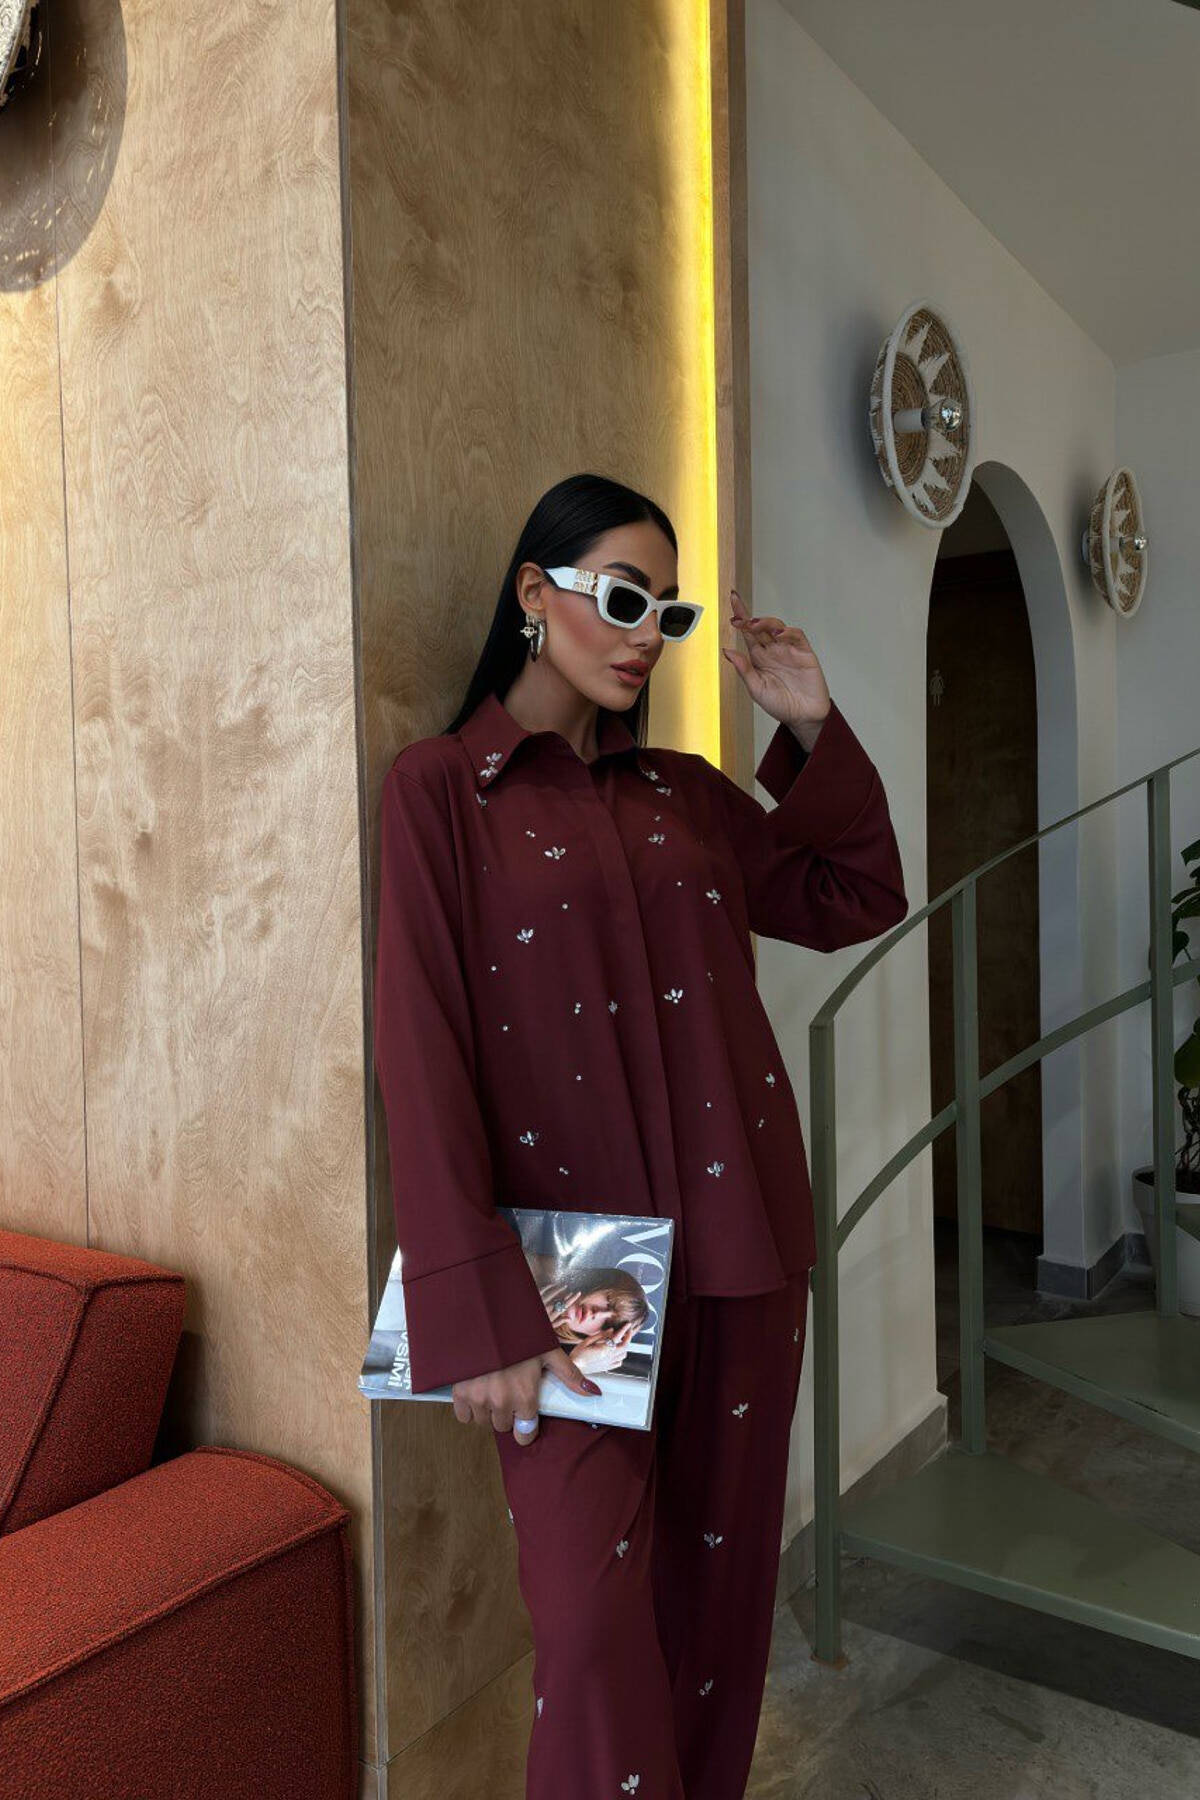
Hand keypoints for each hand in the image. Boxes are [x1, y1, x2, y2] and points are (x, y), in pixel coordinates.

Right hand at [450, 1344, 601, 1446]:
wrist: (483, 1315)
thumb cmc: (517, 1331)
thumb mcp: (546, 1350)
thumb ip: (568, 1375)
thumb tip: (592, 1392)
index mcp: (524, 1395)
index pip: (525, 1433)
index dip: (526, 1428)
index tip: (525, 1419)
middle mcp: (501, 1402)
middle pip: (504, 1426)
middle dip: (507, 1414)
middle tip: (509, 1392)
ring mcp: (478, 1398)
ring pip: (484, 1421)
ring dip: (488, 1410)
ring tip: (492, 1388)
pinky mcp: (459, 1392)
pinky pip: (464, 1416)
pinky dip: (468, 1407)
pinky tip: (475, 1390)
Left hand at [540, 1282, 583, 1332]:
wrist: (525, 1322)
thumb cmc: (539, 1324)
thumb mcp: (550, 1326)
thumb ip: (559, 1322)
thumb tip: (570, 1318)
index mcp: (551, 1315)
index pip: (564, 1306)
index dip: (572, 1299)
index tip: (578, 1293)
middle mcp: (547, 1308)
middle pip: (560, 1300)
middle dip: (568, 1296)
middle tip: (574, 1292)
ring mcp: (541, 1302)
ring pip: (552, 1293)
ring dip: (559, 1289)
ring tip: (565, 1286)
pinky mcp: (535, 1297)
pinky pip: (543, 1289)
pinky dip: (549, 1286)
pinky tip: (553, 1285)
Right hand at [568, 1318, 637, 1375]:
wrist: (574, 1368)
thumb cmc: (577, 1354)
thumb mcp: (587, 1341)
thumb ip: (601, 1335)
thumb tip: (611, 1330)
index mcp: (604, 1349)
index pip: (618, 1337)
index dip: (624, 1329)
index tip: (627, 1324)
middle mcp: (608, 1357)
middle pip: (624, 1346)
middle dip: (628, 1337)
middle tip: (628, 1331)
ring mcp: (608, 1363)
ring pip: (623, 1355)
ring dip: (625, 1346)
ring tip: (621, 1341)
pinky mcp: (606, 1368)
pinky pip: (619, 1362)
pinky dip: (621, 1356)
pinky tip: (616, 1352)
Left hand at [722, 588, 830, 747]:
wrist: (803, 717)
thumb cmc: (780, 705)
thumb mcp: (756, 689)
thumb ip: (744, 670)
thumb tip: (728, 652)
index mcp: (759, 658)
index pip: (748, 633)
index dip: (740, 617)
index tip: (732, 602)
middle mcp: (773, 650)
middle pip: (760, 626)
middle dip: (750, 618)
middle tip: (740, 618)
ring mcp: (789, 650)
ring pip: (777, 627)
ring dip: (766, 623)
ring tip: (756, 625)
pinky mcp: (804, 653)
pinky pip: (797, 636)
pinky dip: (788, 632)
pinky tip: (779, 634)